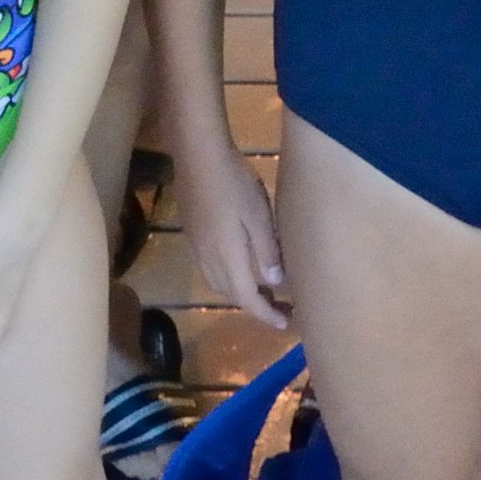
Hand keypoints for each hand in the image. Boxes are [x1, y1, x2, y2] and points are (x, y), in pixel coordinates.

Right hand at [187, 161, 291, 324]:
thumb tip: (274, 284)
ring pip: (220, 284)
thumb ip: (267, 250)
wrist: (198, 156)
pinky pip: (212, 270)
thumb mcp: (259, 215)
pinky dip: (230, 278)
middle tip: (283, 308)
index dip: (267, 314)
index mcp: (227, 257)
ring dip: (242, 293)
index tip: (287, 323)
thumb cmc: (234, 183)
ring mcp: (197, 248)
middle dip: (257, 307)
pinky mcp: (193, 235)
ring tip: (266, 291)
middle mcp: (208, 259)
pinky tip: (243, 266)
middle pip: (232, 295)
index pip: (247, 298)